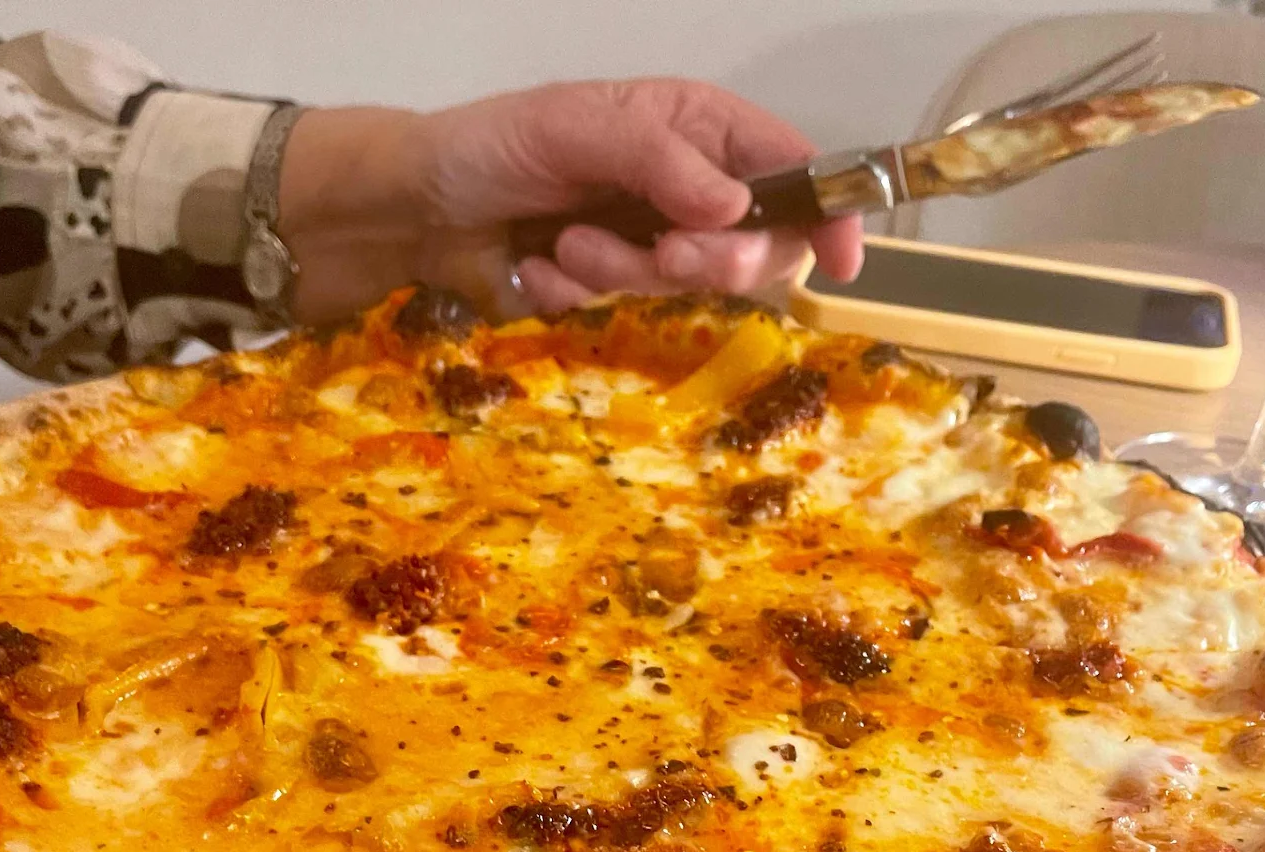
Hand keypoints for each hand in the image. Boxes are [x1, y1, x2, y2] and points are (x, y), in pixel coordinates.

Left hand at [277, 80, 863, 321]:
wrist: (423, 206)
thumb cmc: (499, 144)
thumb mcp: (579, 129)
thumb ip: (661, 163)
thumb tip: (737, 207)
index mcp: (698, 129)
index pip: (790, 170)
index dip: (827, 213)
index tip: (841, 258)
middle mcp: (688, 187)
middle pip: (756, 246)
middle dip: (709, 258)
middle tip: (666, 249)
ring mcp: (652, 242)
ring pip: (685, 285)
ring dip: (622, 272)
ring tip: (566, 244)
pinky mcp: (613, 288)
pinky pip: (622, 308)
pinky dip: (577, 292)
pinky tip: (540, 266)